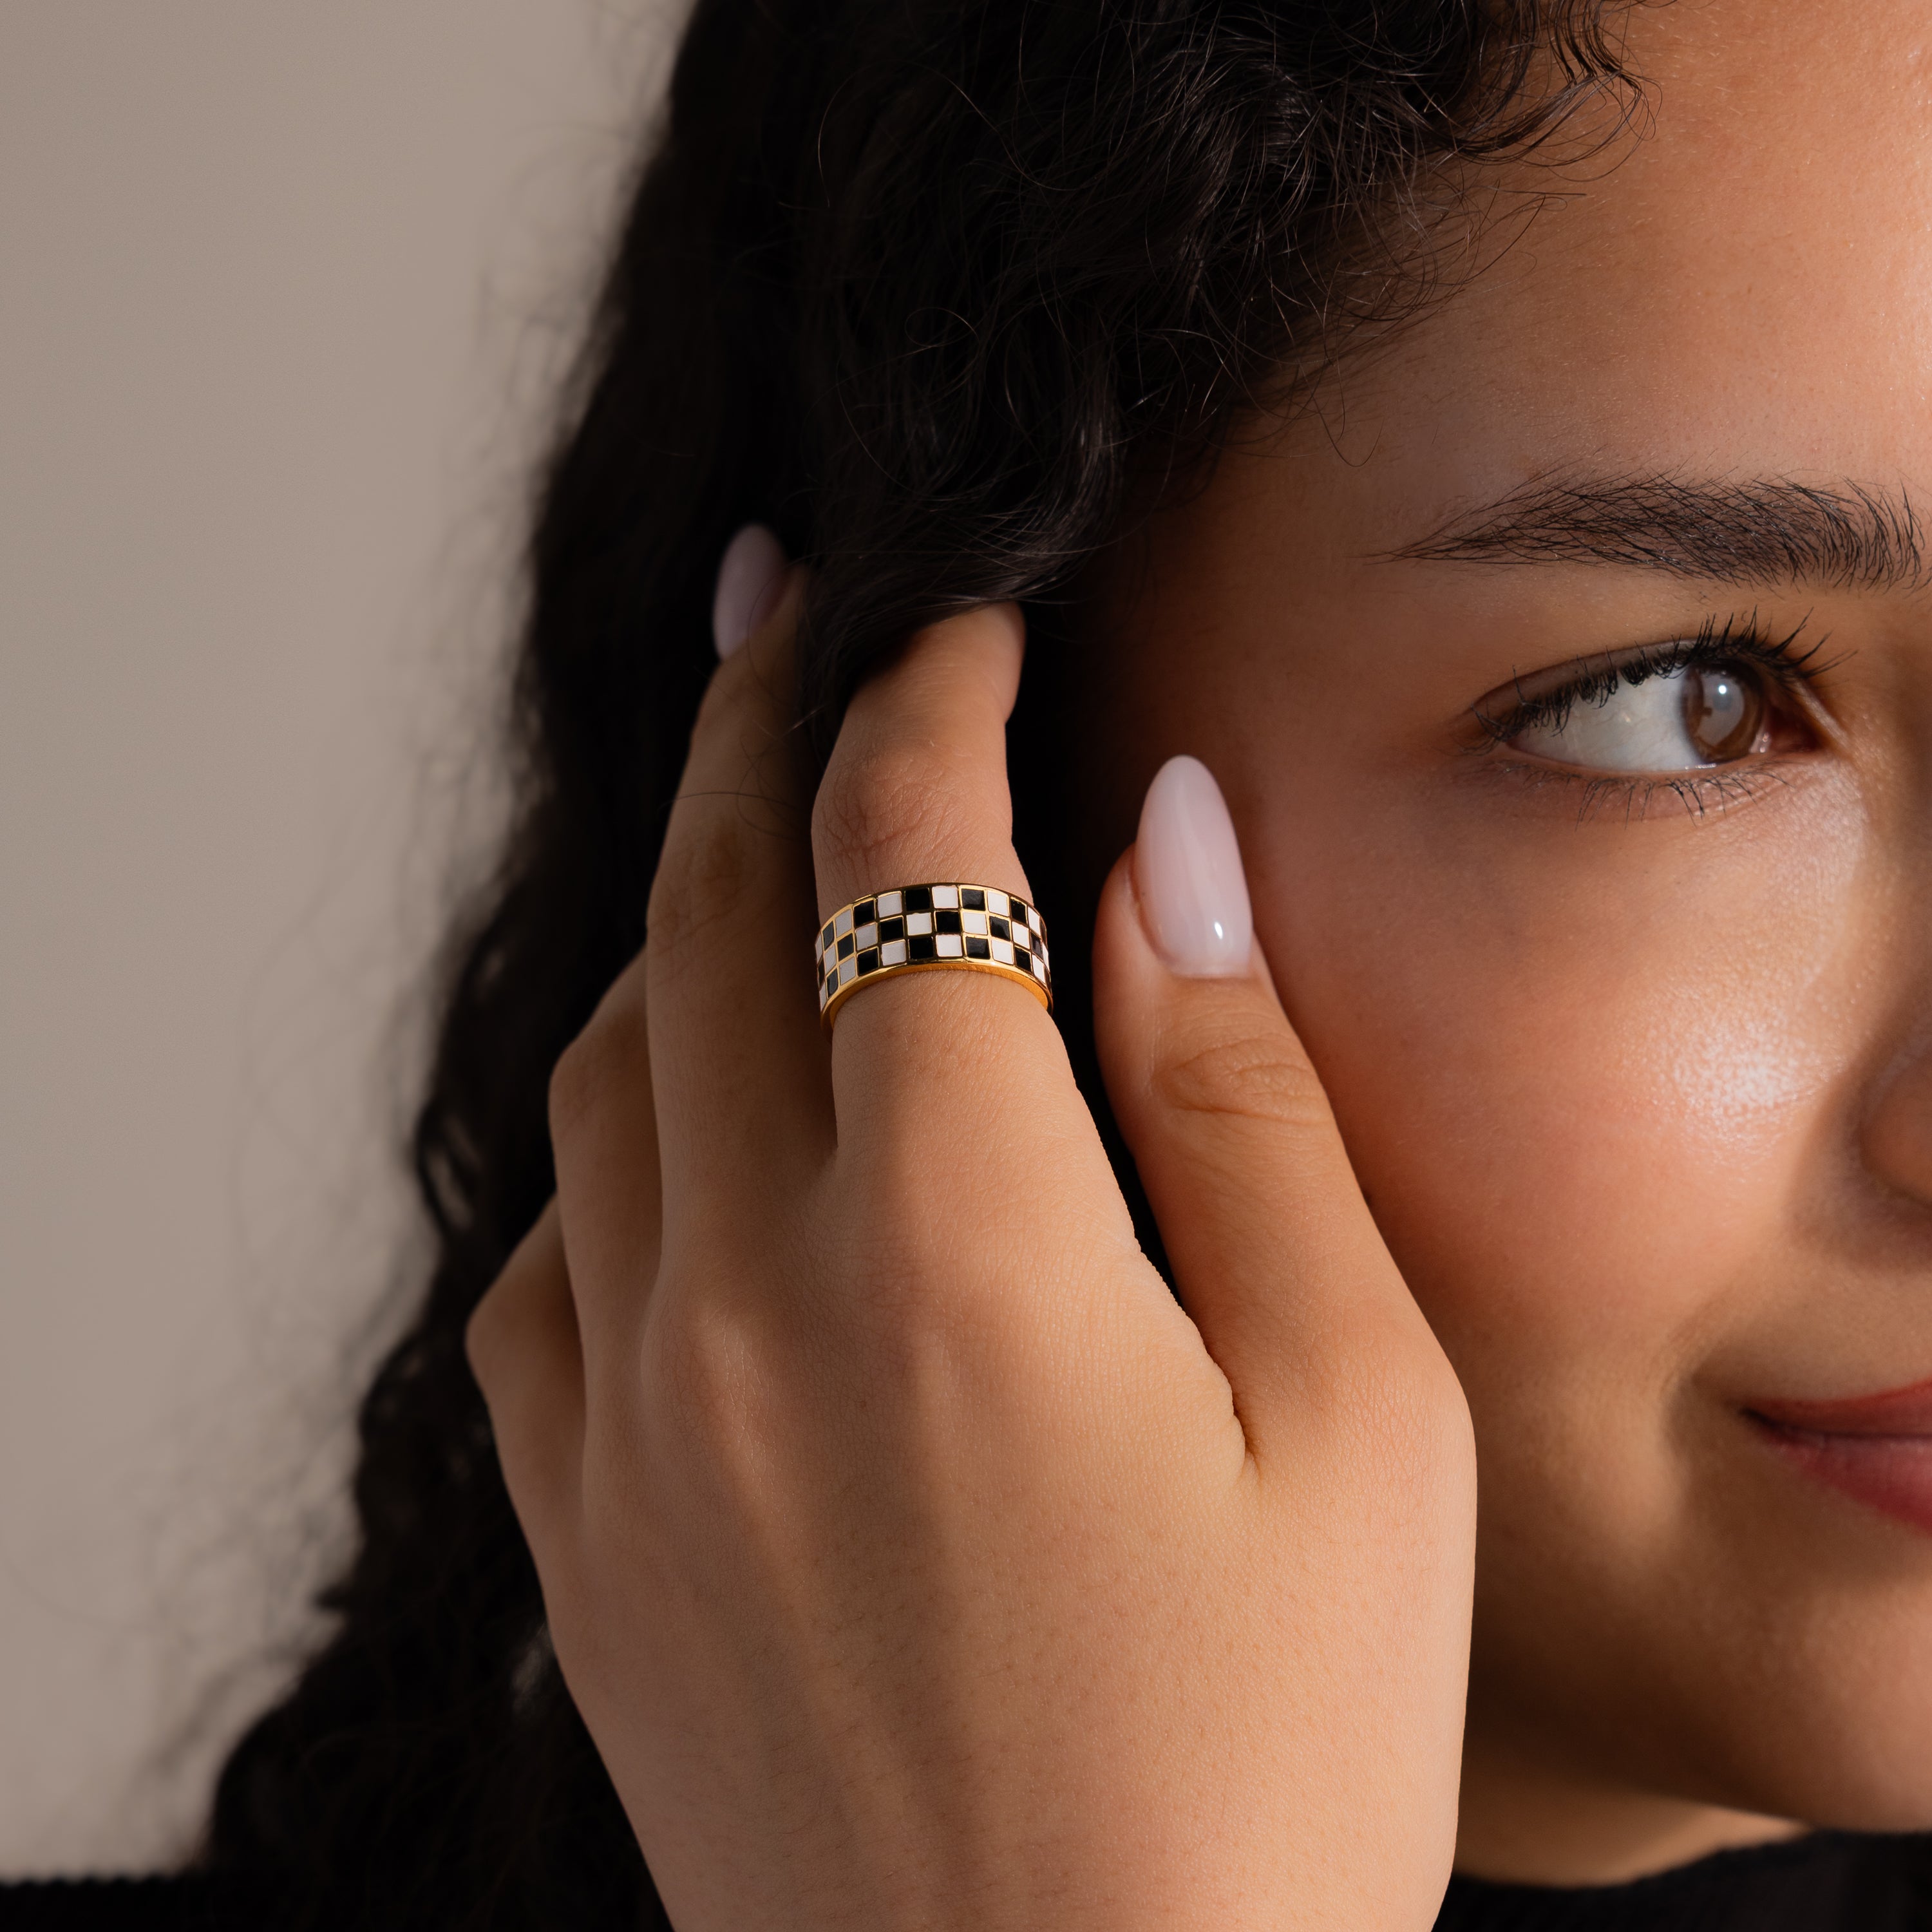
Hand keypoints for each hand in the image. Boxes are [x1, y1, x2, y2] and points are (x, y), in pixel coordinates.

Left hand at [467, 561, 1475, 1931]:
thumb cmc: (1259, 1777)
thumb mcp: (1354, 1420)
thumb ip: (1242, 1102)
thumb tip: (1163, 849)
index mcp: (960, 1254)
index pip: (908, 859)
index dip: (931, 695)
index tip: (956, 617)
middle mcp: (746, 1308)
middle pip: (712, 907)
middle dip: (757, 719)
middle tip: (782, 603)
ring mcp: (628, 1427)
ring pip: (604, 1064)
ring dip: (678, 918)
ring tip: (755, 850)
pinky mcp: (580, 1537)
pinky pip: (538, 1260)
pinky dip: (609, 1141)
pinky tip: (688, 1137)